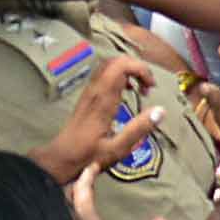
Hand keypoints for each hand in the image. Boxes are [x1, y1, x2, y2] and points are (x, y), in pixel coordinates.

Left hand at [33, 56, 163, 184]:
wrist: (60, 159)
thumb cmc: (88, 156)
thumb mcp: (118, 148)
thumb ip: (139, 129)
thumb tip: (160, 110)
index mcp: (103, 99)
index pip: (122, 66)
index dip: (141, 70)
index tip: (151, 87)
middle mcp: (95, 91)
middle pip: (117, 61)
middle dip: (138, 68)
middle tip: (148, 86)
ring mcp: (90, 91)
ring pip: (111, 65)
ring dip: (130, 71)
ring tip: (141, 88)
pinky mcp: (88, 95)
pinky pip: (106, 74)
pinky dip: (122, 76)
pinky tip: (128, 91)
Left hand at [71, 163, 167, 219]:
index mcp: (82, 212)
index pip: (83, 186)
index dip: (89, 173)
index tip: (94, 164)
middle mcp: (68, 217)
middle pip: (66, 194)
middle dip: (74, 184)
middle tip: (82, 177)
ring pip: (60, 207)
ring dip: (67, 199)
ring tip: (74, 195)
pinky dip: (64, 216)